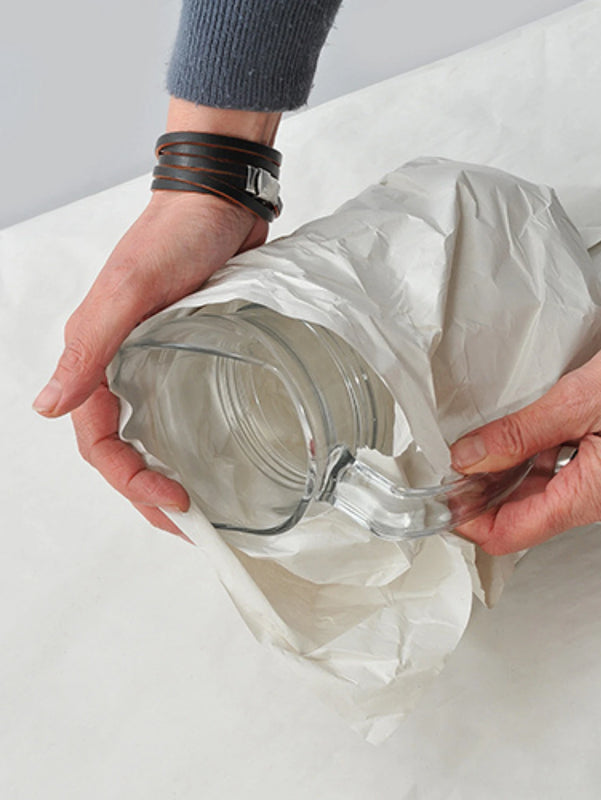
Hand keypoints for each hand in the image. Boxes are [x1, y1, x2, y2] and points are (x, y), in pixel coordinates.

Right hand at [33, 100, 280, 536]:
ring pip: (152, 432)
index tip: (175, 502)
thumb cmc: (175, 236)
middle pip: (124, 446)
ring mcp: (160, 360)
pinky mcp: (193, 351)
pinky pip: (184, 407)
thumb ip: (91, 345)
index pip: (98, 440)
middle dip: (147, 493)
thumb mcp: (131, 290)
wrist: (221, 202)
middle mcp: (123, 364)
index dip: (129, 480)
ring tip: (199, 509)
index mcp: (98, 356)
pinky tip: (216, 456)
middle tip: (189, 527)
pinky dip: (194, 440)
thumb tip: (49, 407)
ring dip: (167, 473)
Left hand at [449, 295, 600, 554]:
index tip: (438, 496)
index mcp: (594, 496)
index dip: (468, 520)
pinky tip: (524, 433)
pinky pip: (572, 475)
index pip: (512, 532)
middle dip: (484, 492)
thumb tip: (469, 459)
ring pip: (548, 492)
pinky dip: (542, 460)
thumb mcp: (580, 399)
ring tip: (480, 441)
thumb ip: (519, 434)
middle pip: (527, 514)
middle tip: (453, 458)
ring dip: (512, 473)